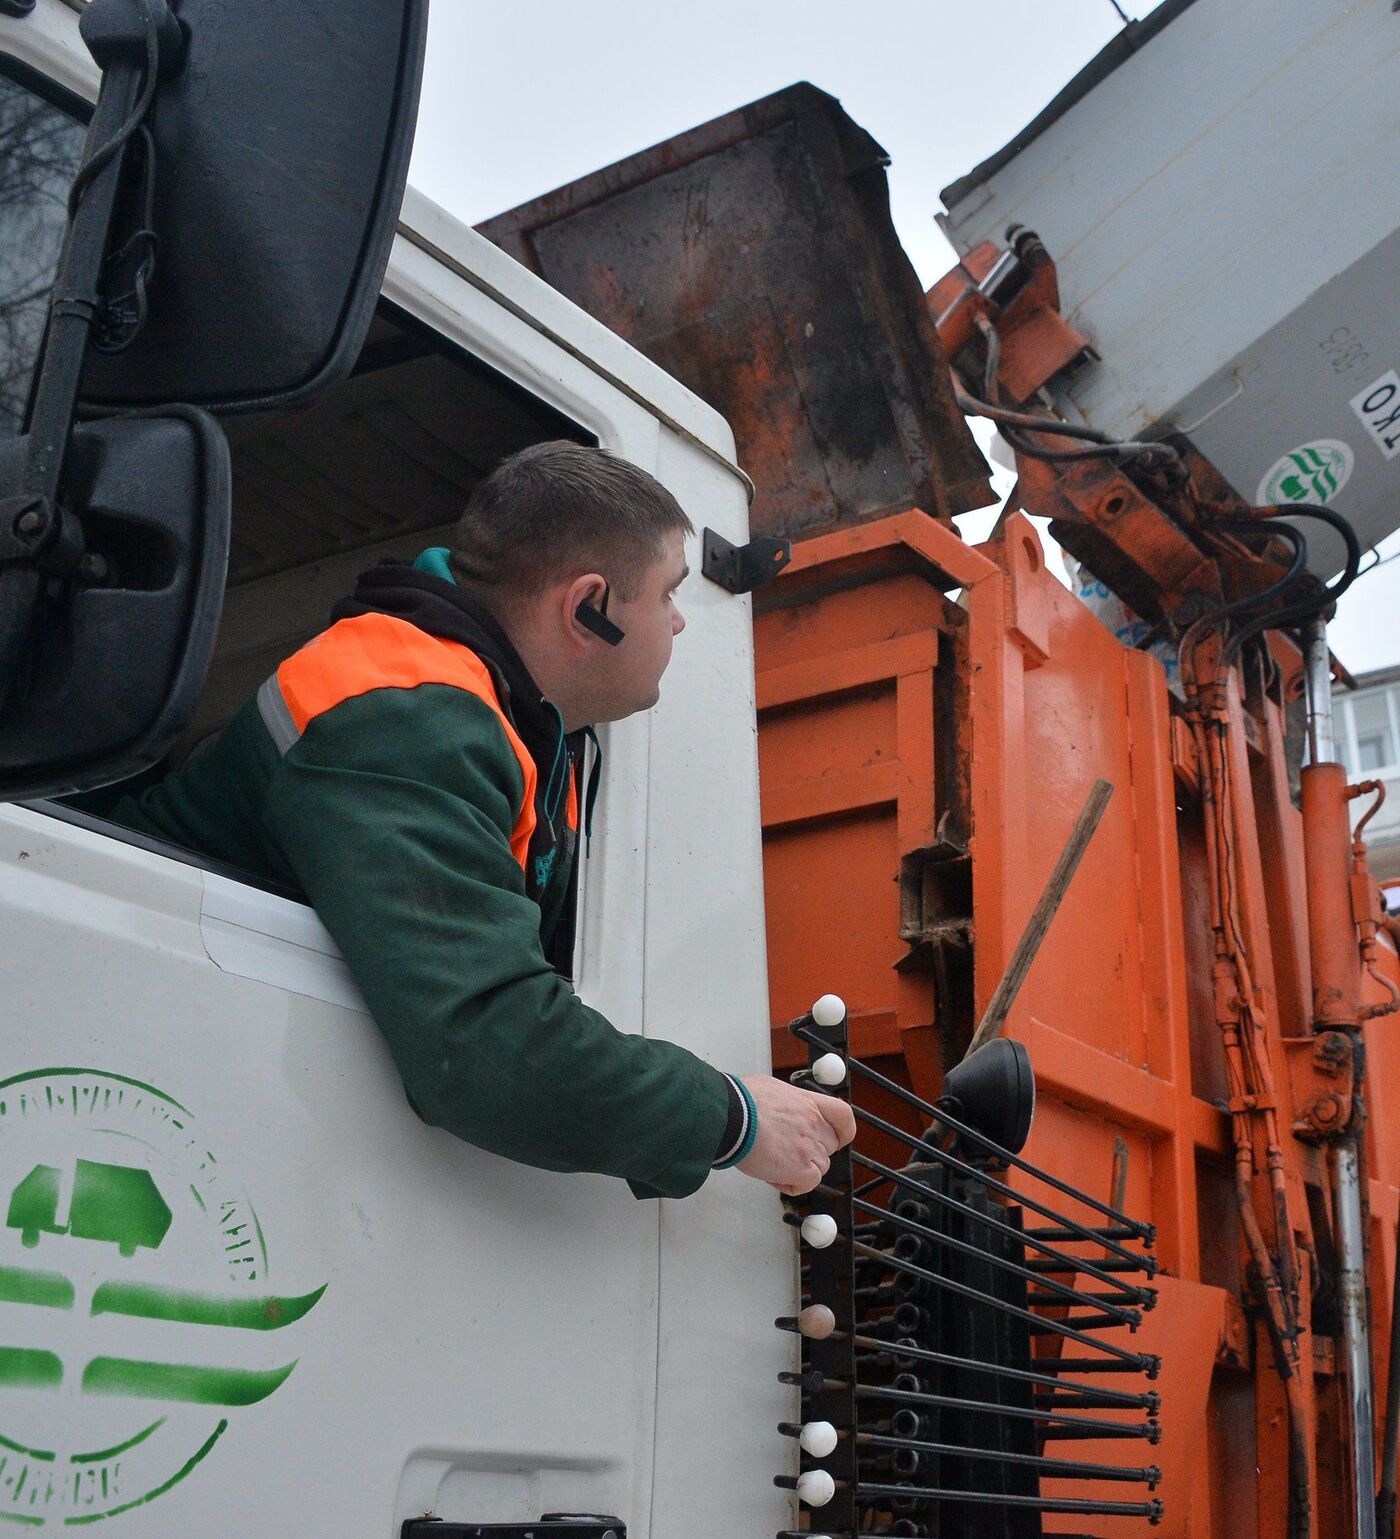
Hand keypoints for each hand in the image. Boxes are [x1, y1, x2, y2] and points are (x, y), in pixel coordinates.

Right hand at [735, 1074, 855, 1194]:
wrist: (729, 1115)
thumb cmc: (740, 1100)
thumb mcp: (770, 1089)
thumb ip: (786, 1103)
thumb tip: (781, 1109)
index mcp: (808, 1102)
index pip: (843, 1116)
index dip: (843, 1131)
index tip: (838, 1138)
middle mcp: (814, 1123)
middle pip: (828, 1147)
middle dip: (809, 1153)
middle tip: (784, 1151)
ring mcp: (809, 1146)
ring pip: (818, 1167)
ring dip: (799, 1169)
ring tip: (771, 1162)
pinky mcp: (801, 1168)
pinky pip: (808, 1184)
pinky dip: (793, 1184)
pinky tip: (774, 1175)